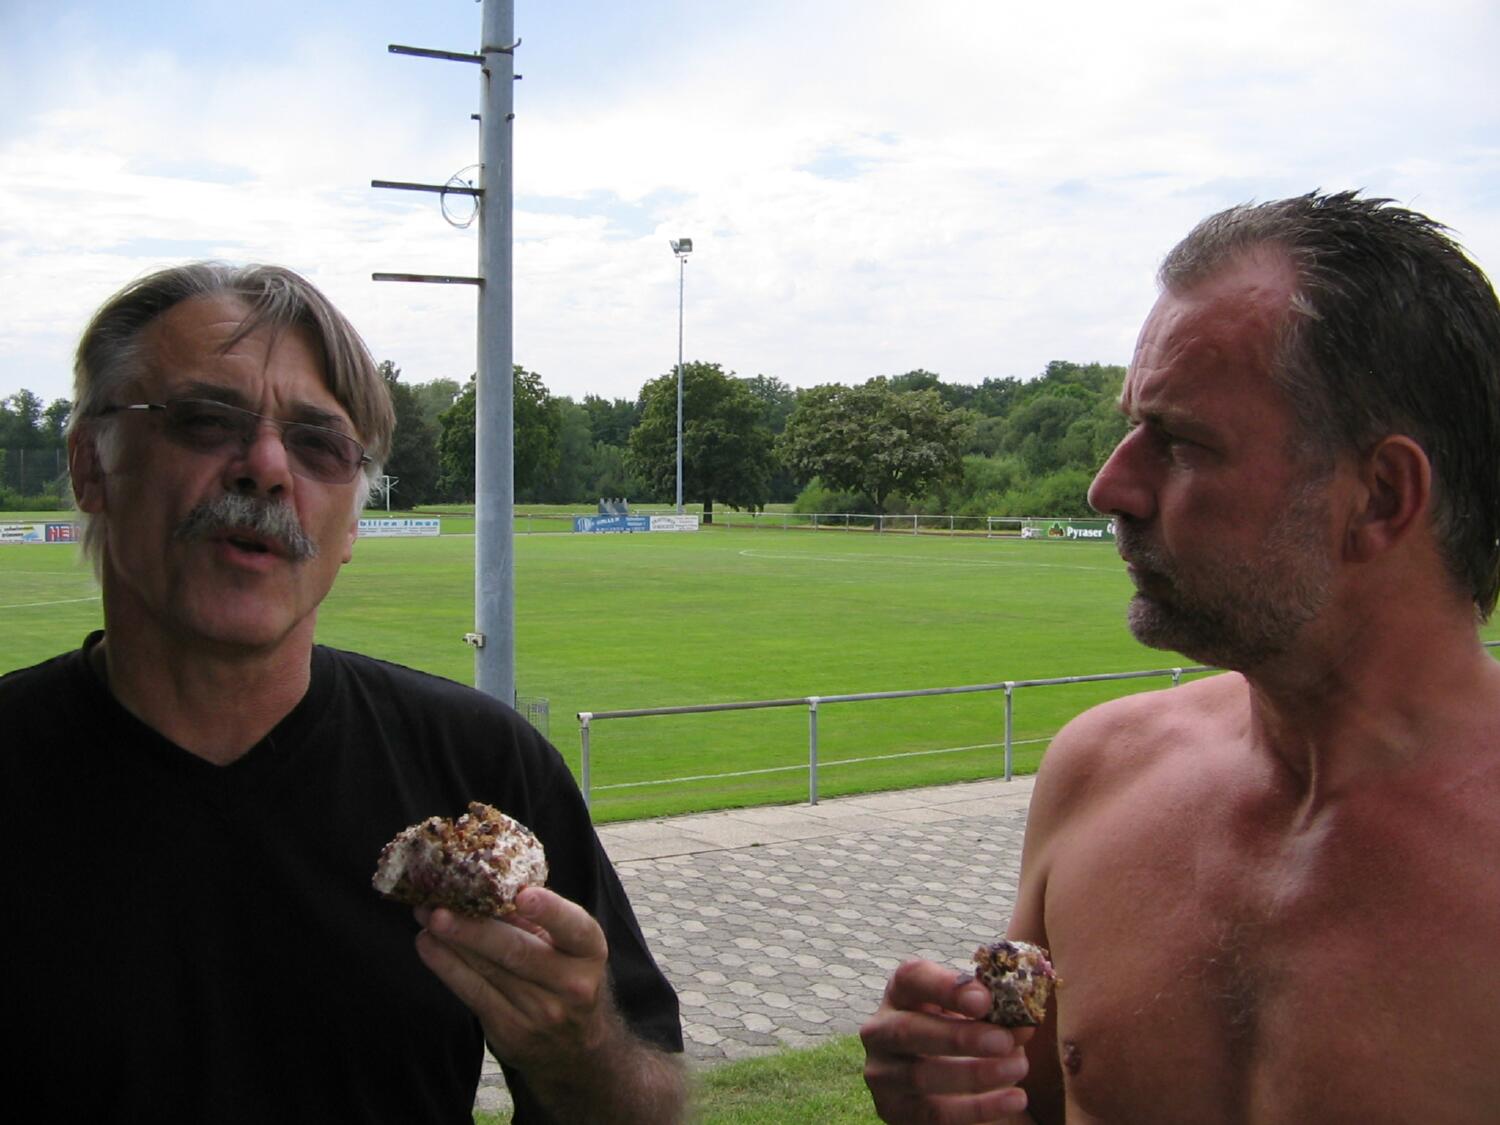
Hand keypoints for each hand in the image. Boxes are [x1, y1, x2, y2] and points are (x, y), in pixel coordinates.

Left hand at [415, 887, 610, 1074]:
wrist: (574, 1047)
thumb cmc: (566, 976)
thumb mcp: (567, 946)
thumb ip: (534, 921)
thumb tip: (483, 887)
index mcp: (590, 951)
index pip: (573, 927)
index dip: (549, 911)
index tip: (522, 895)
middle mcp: (571, 984)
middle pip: (517, 952)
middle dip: (473, 929)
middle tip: (440, 908)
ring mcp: (540, 1012)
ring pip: (488, 972)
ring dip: (450, 943)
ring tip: (424, 917)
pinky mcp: (511, 1032)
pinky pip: (473, 994)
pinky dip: (446, 966)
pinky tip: (428, 945)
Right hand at [861, 959, 1033, 1123]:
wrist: (943, 1082)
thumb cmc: (960, 1034)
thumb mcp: (975, 1017)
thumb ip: (998, 1015)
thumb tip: (1024, 1024)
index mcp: (901, 993)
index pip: (912, 978)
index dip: (944, 986)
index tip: (984, 999)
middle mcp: (880, 1029)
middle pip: (909, 1030)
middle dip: (960, 1036)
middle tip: (1005, 1040)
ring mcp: (882, 1072)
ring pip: (921, 1075)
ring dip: (975, 1074)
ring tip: (1017, 1068)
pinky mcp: (893, 1110)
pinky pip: (934, 1113)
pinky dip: (978, 1108)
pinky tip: (1013, 1099)